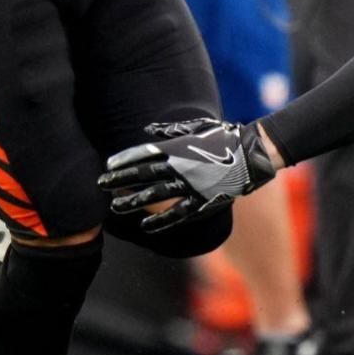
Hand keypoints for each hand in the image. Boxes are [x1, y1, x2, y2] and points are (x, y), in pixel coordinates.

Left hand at [97, 119, 277, 231]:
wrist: (251, 154)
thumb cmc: (224, 137)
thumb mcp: (197, 127)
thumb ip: (170, 130)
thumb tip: (147, 129)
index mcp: (178, 147)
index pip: (144, 153)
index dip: (125, 159)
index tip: (108, 165)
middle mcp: (180, 166)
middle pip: (143, 174)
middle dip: (120, 179)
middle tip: (101, 184)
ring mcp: (190, 185)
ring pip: (155, 195)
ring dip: (133, 201)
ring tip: (115, 206)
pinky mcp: (202, 201)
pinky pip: (177, 213)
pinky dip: (160, 221)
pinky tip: (144, 227)